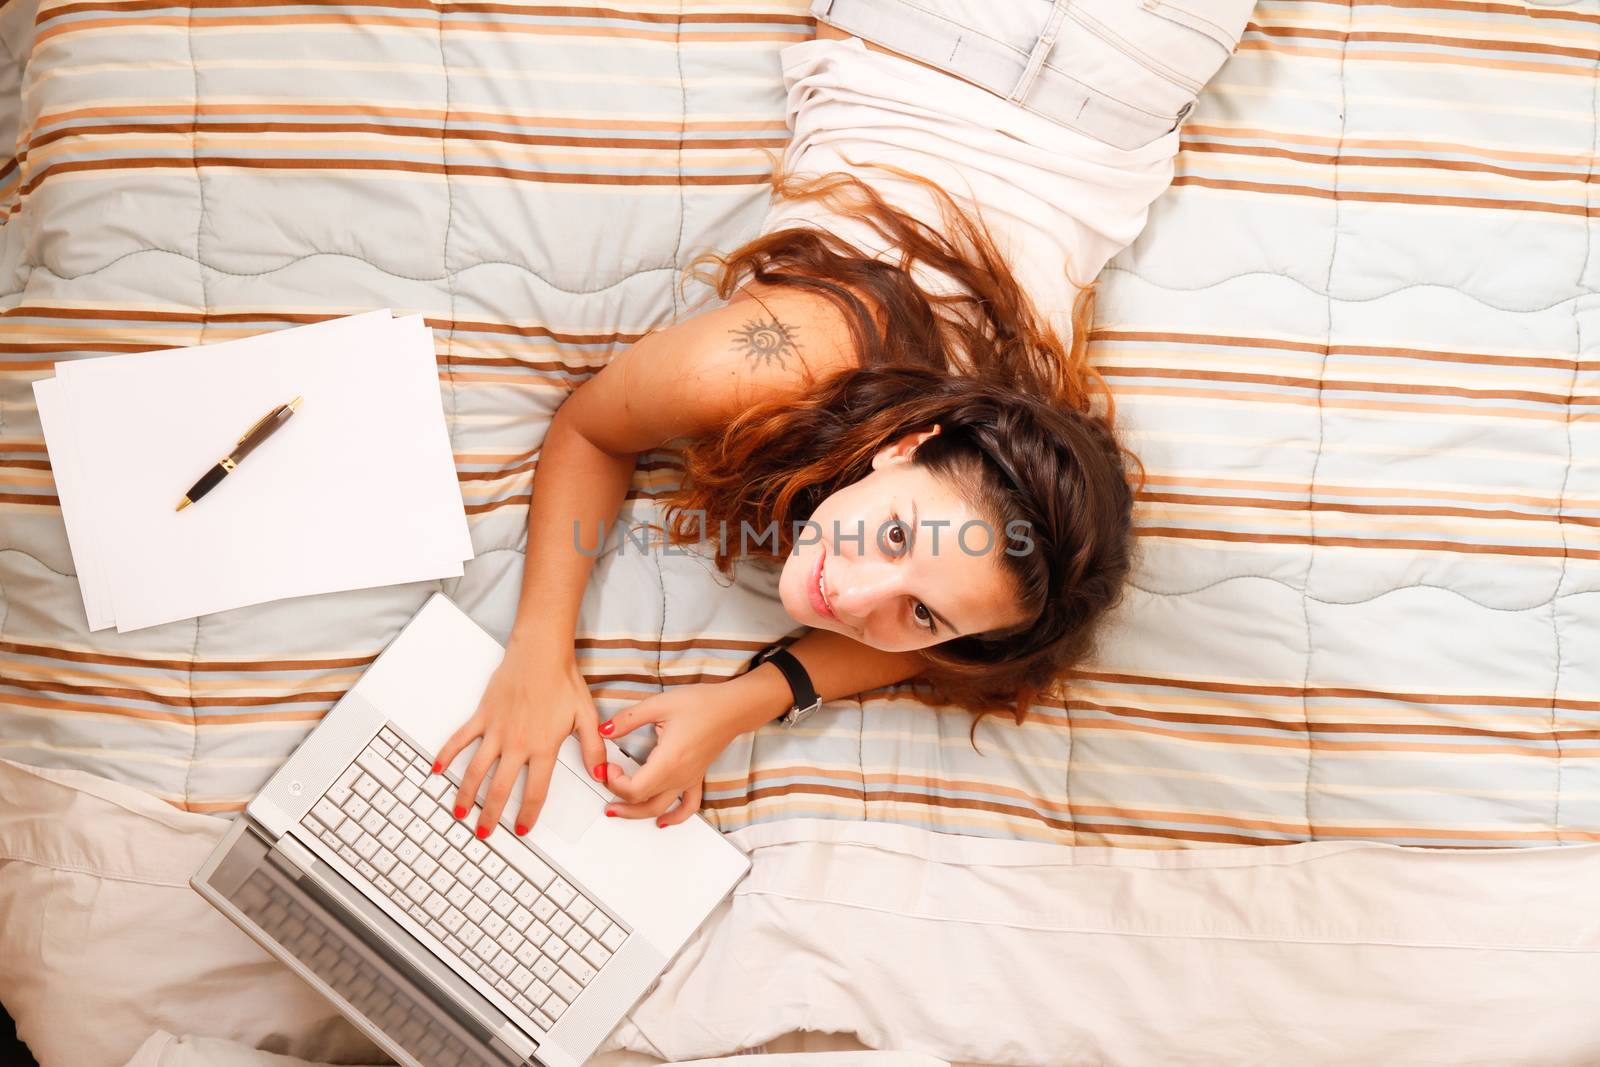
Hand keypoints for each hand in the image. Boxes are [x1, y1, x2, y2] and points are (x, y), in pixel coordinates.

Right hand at [432, 641, 605, 838]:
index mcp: (543, 747)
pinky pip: (460, 739)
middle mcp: (517, 744)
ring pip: (475, 770)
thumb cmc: (563, 680)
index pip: (534, 791)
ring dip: (466, 794)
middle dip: (490, 815)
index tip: (522, 828)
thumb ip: (593, 750)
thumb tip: (601, 775)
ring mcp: (496, 731)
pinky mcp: (482, 716)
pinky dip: (446, 754)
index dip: (528, 814)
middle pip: (499, 788)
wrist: (541, 652)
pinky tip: (436, 770)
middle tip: (484, 832)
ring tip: (459, 812)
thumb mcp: (587, 717)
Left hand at [596, 682, 751, 827]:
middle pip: (642, 802)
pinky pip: (687, 806)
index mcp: (667, 761)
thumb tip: (605, 729)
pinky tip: (662, 822)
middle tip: (604, 784)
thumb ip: (628, 719)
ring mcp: (689, 780)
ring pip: (660, 809)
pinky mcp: (696, 777)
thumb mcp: (658, 705)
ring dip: (637, 814)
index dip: (614, 782)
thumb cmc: (702, 705)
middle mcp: (679, 776)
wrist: (732, 708)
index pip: (633, 789)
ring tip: (618, 811)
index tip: (608, 765)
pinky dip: (674, 818)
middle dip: (618, 797)